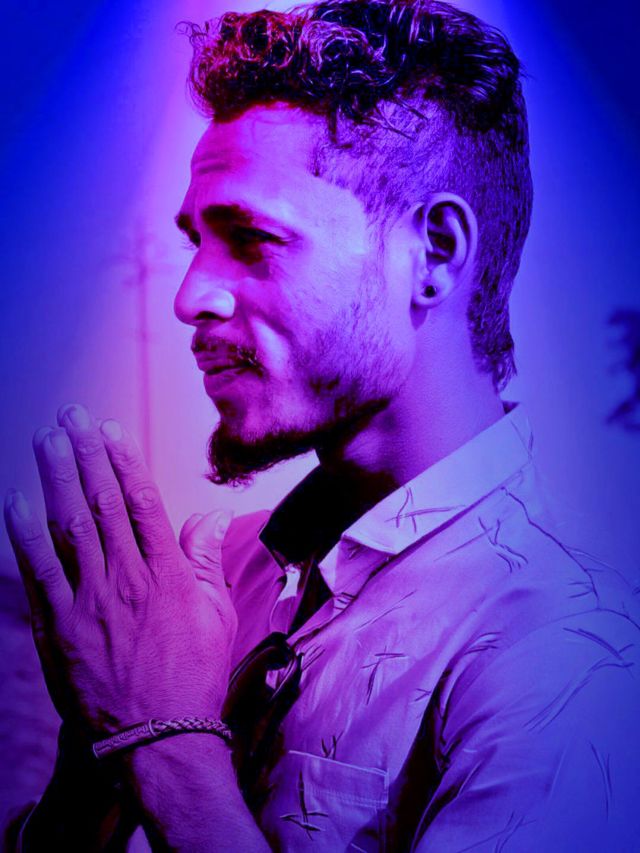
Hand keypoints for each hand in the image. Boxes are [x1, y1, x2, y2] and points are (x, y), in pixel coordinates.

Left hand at [4, 403, 237, 736]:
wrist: (159, 737)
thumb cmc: (194, 674)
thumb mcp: (217, 613)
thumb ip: (206, 558)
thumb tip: (211, 514)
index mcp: (168, 572)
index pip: (142, 501)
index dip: (124, 460)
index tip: (110, 429)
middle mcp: (127, 577)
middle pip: (101, 502)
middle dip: (85, 454)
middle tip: (71, 417)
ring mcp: (90, 601)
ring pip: (70, 526)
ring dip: (56, 478)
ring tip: (47, 440)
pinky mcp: (59, 626)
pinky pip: (40, 571)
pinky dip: (26, 533)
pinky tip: (19, 501)